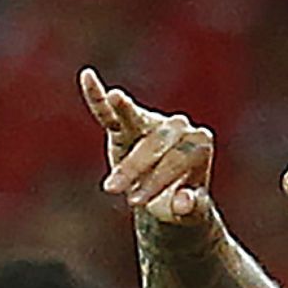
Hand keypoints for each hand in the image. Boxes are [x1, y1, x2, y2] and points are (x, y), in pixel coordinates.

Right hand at [79, 67, 215, 224]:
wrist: (165, 197)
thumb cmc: (178, 201)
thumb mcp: (188, 212)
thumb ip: (190, 209)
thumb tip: (184, 202)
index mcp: (200, 144)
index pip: (176, 161)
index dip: (155, 182)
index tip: (134, 203)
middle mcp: (180, 126)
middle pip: (155, 144)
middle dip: (134, 169)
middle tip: (112, 191)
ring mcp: (155, 121)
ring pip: (135, 121)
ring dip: (121, 114)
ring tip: (114, 97)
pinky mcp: (130, 121)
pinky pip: (112, 109)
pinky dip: (98, 95)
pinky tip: (88, 76)